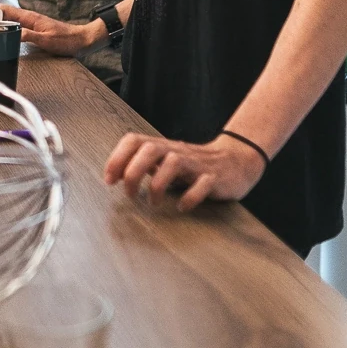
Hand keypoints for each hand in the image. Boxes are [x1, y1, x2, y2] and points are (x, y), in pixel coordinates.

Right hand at [0, 3, 105, 55]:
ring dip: (0, 26)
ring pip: (8, 19)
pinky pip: (15, 25)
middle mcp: (28, 17)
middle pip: (3, 13)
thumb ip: (28, 36)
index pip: (3, 9)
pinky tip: (8, 40)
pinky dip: (8, 30)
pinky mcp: (34, 28)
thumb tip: (10, 34)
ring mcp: (30, 22)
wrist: (81, 40)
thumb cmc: (66, 40)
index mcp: (29, 17)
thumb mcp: (46, 40)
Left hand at [103, 131, 266, 209]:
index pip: (134, 140)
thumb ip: (143, 165)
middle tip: (128, 193)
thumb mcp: (166, 161)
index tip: (109, 180)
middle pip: (150, 149)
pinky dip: (189, 197)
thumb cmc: (194, 165)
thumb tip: (115, 175)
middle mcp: (178, 151)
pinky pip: (202, 184)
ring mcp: (197, 163)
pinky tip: (181, 207)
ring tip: (152, 203)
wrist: (237, 162)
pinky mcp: (216, 178)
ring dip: (157, 185)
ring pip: (173, 162)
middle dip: (133, 171)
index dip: (117, 157)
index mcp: (163, 147)